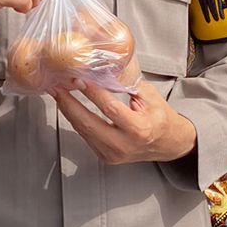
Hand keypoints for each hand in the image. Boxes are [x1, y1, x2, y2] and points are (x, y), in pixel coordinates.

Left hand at [54, 80, 196, 164]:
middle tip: (57, 87)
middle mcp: (124, 145)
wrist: (169, 144)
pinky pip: (87, 137)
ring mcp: (113, 154)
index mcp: (139, 129)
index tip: (79, 79)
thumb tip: (104, 69)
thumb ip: (127, 84)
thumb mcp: (150, 96)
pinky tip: (69, 107)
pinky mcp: (106, 157)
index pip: (110, 109)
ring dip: (68, 111)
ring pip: (83, 131)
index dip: (92, 93)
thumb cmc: (161, 118)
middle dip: (69, 104)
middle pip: (88, 124)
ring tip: (58, 94)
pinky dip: (77, 120)